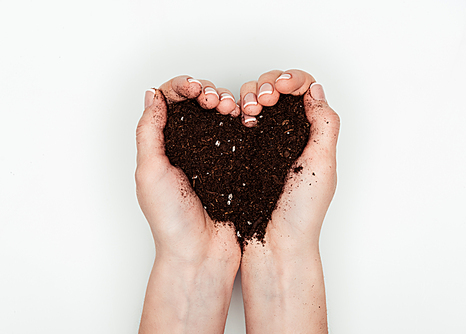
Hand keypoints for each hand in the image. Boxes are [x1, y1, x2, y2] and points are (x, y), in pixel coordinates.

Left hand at [136, 76, 240, 332]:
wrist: (201, 253)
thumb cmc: (171, 221)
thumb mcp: (150, 172)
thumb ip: (149, 131)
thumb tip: (153, 94)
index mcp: (162, 145)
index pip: (168, 102)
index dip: (181, 88)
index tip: (194, 90)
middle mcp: (186, 146)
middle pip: (195, 103)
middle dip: (205, 91)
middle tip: (213, 101)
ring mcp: (211, 154)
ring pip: (218, 113)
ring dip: (224, 101)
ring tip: (230, 109)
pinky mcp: (233, 163)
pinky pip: (236, 132)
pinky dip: (240, 119)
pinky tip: (243, 118)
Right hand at [239, 69, 339, 333]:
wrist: (273, 245)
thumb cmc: (300, 214)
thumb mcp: (322, 166)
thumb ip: (324, 125)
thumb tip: (315, 89)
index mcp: (311, 135)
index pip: (304, 91)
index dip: (292, 80)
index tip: (281, 88)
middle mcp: (288, 134)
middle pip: (277, 89)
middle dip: (268, 84)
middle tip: (263, 101)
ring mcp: (264, 141)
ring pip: (255, 100)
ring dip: (251, 95)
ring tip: (250, 112)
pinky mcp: (243, 151)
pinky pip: (238, 120)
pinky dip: (238, 111)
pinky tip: (239, 118)